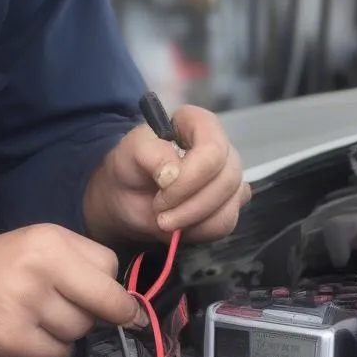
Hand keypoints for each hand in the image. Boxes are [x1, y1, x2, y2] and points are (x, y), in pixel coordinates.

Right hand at [0, 224, 146, 356]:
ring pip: (79, 332)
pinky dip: (49, 350)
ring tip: (38, 316)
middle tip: (66, 306)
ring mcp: (22, 305)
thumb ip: (86, 265)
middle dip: (94, 313)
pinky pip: (56, 355)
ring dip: (68, 331)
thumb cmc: (4, 261)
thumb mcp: (43, 243)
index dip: (106, 284)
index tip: (91, 290)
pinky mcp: (9, 338)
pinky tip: (27, 331)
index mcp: (50, 240)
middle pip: (101, 306)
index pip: (111, 268)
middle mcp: (37, 269)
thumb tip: (134, 312)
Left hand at [83, 105, 250, 246]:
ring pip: (228, 206)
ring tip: (164, 220)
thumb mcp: (130, 152)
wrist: (127, 198)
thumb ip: (150, 153)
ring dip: (192, 220)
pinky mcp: (229, 205)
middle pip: (226, 180)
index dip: (191, 175)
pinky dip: (199, 231)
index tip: (161, 186)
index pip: (214, 149)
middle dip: (188, 204)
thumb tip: (174, 173)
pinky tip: (179, 225)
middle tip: (158, 211)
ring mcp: (229, 178)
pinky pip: (226, 223)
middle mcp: (221, 148)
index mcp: (199, 124)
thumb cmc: (130, 167)